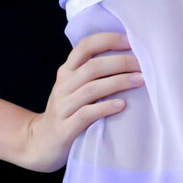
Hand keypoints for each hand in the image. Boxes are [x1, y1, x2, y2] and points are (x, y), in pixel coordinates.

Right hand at [19, 31, 144, 173]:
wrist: (41, 142)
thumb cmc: (67, 112)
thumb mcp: (73, 88)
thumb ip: (92, 74)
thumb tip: (128, 57)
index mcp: (66, 71)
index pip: (85, 46)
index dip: (107, 40)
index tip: (130, 41)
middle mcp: (63, 85)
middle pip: (93, 67)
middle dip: (120, 63)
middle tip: (142, 65)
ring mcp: (63, 107)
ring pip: (92, 89)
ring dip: (118, 83)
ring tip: (140, 81)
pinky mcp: (65, 128)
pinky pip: (87, 114)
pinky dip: (106, 108)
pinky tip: (122, 105)